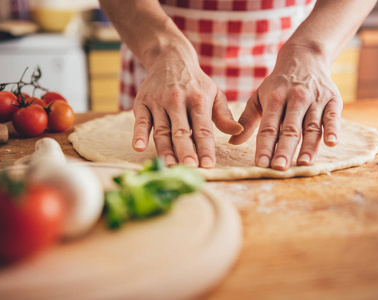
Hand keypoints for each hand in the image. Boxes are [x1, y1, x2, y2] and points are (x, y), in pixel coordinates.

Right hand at [131, 45, 242, 167]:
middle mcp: (177, 101)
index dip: (205, 148)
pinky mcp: (142, 103)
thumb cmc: (195, 83)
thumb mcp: (214, 94)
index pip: (203, 129)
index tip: (208, 165)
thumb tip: (239, 132)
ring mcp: (158, 102)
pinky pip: (141, 121)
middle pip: (181, 131)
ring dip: (165, 149)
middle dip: (186, 151)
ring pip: (162, 130)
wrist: (170, 58)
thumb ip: (224, 115)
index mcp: (198, 100)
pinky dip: (139, 134)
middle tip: (190, 168)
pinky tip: (138, 148)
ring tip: (170, 166)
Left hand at [229, 45, 342, 169]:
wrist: (305, 57)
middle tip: (279, 168)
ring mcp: (315, 99)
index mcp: (275, 99)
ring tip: (304, 164)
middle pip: (290, 129)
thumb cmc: (278, 85)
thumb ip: (247, 120)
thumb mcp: (259, 97)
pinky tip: (331, 143)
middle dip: (285, 150)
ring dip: (308, 146)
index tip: (261, 164)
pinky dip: (333, 129)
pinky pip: (333, 116)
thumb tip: (232, 142)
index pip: (269, 127)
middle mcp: (295, 99)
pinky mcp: (333, 99)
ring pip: (312, 126)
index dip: (265, 146)